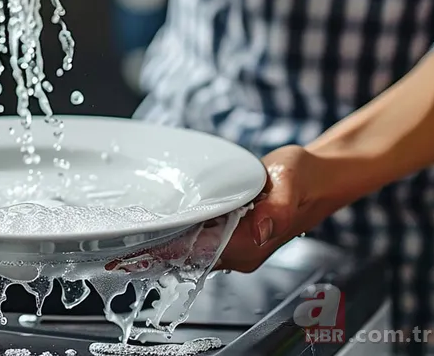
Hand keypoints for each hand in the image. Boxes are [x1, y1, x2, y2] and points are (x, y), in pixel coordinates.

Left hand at [106, 146, 339, 274]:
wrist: (319, 178)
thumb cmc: (306, 179)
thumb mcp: (291, 183)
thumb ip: (278, 207)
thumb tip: (259, 228)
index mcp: (250, 245)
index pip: (196, 253)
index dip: (163, 251)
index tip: (131, 250)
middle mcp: (240, 252)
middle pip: (186, 255)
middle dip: (152, 251)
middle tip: (114, 244)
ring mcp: (235, 245)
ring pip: (188, 249)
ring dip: (159, 243)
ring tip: (123, 237)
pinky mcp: (231, 234)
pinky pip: (196, 239)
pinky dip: (174, 233)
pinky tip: (152, 226)